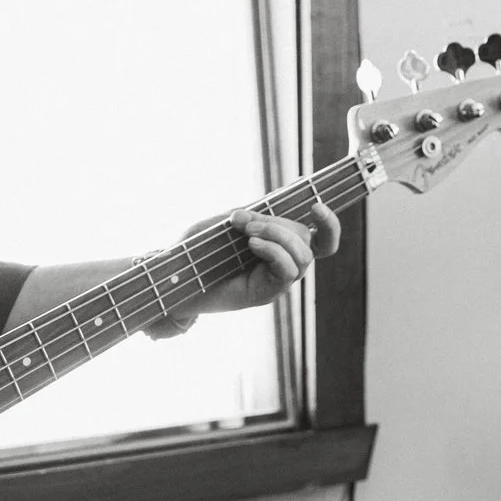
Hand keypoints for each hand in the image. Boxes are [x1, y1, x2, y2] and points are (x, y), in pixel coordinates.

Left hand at [147, 200, 339, 339]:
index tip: (316, 207)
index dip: (329, 224)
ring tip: (248, 234)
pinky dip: (274, 252)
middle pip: (307, 239)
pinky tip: (252, 244)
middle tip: (244, 221)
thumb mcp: (222, 224)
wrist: (171, 282)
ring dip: (278, 236)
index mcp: (280, 246)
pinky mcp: (266, 294)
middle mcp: (284, 264)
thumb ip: (247, 215)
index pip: (322, 239)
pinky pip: (287, 270)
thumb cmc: (193, 252)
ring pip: (302, 255)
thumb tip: (267, 211)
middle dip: (279, 223)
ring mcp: (277, 280)